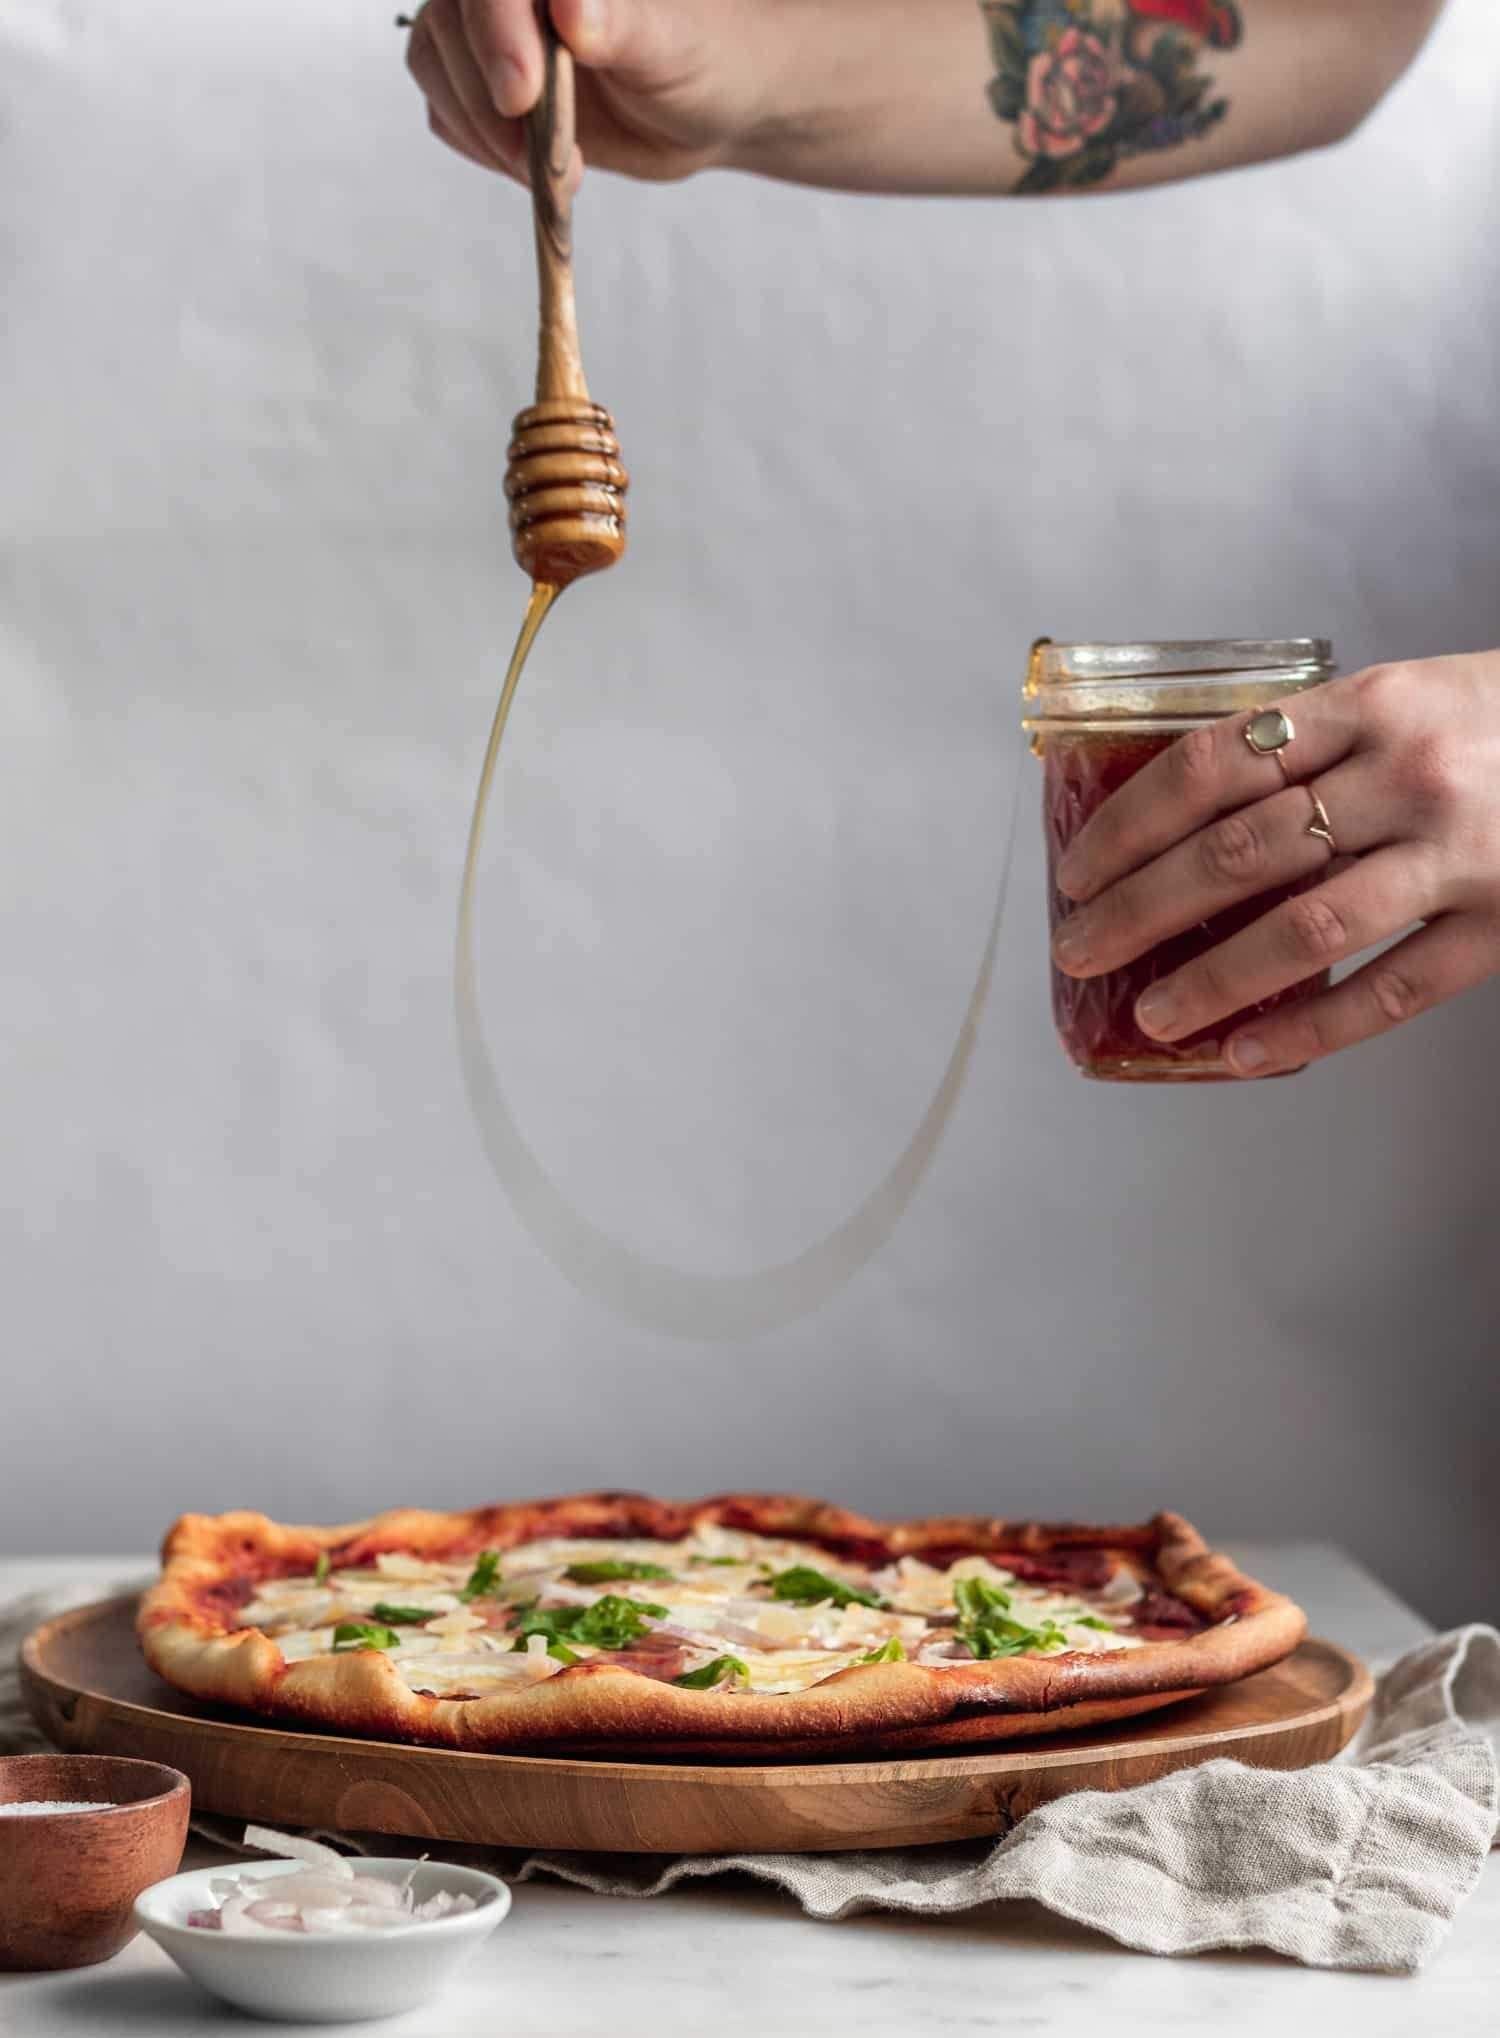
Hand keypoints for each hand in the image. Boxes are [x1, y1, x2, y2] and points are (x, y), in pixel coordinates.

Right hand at [403, 0, 797, 185]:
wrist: (706, 108)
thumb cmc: (700, 60)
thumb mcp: (672, 45)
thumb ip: (621, 24)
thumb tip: (570, 8)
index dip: (495, 31)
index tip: (521, 95)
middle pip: (449, 20)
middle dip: (485, 95)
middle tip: (541, 155)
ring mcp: (492, 33)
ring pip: (435, 63)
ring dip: (480, 128)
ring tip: (545, 170)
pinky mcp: (485, 85)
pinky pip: (445, 111)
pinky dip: (478, 146)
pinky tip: (529, 166)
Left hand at [1050, 651, 1499, 1075]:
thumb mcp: (1409, 695)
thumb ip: (1313, 742)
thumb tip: (1188, 810)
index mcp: (1370, 707)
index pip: (1212, 767)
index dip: (1130, 825)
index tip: (1079, 871)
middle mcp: (1408, 776)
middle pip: (1238, 852)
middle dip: (1139, 908)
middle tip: (1080, 949)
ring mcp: (1458, 857)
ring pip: (1305, 930)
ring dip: (1211, 978)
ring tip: (1150, 1012)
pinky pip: (1390, 991)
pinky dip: (1309, 1030)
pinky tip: (1246, 1053)